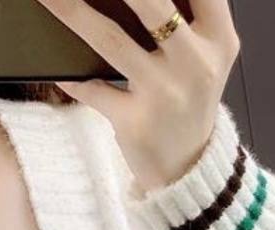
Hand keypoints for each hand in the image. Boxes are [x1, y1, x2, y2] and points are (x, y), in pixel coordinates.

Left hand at [33, 0, 240, 192]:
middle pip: (151, 4)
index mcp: (218, 38)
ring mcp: (165, 94)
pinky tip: (56, 68)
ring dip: (73, 12)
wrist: (188, 168)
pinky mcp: (136, 122)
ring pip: (112, 41)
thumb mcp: (204, 56)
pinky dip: (73, 79)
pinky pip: (93, 90)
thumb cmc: (189, 100)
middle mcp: (196, 64)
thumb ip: (186, 16)